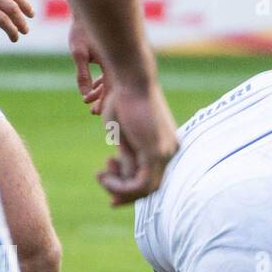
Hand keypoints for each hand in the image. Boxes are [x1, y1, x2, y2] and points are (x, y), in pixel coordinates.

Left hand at [69, 16, 108, 114]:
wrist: (87, 13)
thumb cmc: (82, 31)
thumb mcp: (79, 52)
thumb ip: (82, 74)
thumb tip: (83, 94)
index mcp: (112, 62)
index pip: (110, 87)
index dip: (102, 100)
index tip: (94, 110)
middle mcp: (116, 62)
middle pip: (113, 86)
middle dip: (102, 100)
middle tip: (92, 112)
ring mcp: (114, 59)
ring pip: (110, 81)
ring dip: (100, 92)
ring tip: (89, 102)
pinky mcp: (108, 56)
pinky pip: (107, 74)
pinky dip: (100, 82)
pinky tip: (91, 89)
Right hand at [98, 81, 177, 206]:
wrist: (132, 81)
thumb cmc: (124, 102)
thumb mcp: (125, 136)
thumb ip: (129, 157)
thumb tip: (125, 177)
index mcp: (166, 146)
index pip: (152, 179)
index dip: (129, 189)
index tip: (107, 182)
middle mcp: (171, 151)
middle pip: (150, 188)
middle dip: (122, 191)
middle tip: (100, 175)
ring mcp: (166, 153)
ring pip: (146, 190)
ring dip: (118, 188)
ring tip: (100, 173)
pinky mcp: (156, 152)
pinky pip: (140, 185)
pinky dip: (120, 186)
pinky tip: (104, 174)